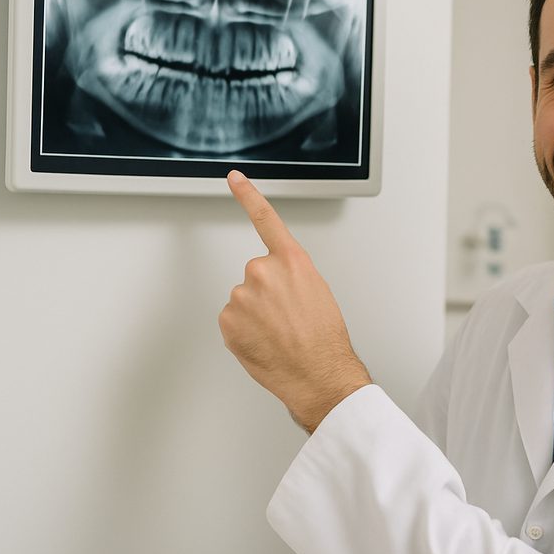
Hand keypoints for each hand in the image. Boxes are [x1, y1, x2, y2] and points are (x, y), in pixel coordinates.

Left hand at [219, 171, 370, 431]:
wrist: (318, 374)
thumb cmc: (325, 340)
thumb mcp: (319, 294)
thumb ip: (292, 279)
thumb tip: (276, 289)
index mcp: (291, 262)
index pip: (265, 219)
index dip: (248, 196)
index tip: (234, 178)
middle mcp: (263, 271)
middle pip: (256, 274)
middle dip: (266, 293)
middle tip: (287, 317)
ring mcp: (242, 295)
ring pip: (244, 300)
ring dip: (256, 315)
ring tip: (279, 334)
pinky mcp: (228, 319)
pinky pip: (233, 321)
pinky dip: (245, 332)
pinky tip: (265, 342)